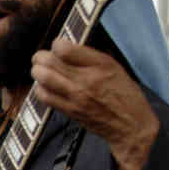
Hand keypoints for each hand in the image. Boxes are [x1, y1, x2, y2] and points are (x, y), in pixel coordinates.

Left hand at [30, 39, 159, 169]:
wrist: (131, 125)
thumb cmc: (125, 94)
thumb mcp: (115, 67)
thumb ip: (90, 57)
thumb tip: (65, 47)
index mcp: (101, 64)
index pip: (65, 49)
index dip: (56, 44)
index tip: (57, 46)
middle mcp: (88, 79)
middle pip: (49, 62)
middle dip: (40, 57)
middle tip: (41, 57)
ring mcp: (77, 97)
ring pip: (43, 78)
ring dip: (37, 72)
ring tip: (40, 71)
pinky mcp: (70, 111)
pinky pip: (45, 97)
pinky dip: (40, 89)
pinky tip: (44, 87)